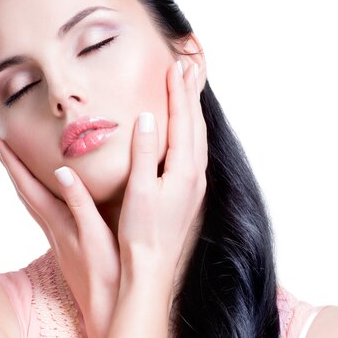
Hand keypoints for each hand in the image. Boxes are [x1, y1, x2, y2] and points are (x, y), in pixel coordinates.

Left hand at [0, 136, 119, 337]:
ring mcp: (57, 240)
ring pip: (32, 205)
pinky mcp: (65, 248)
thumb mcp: (96, 234)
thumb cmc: (107, 274)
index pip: (29, 187)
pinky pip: (43, 215)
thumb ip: (79, 203)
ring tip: (14, 168)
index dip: (13, 164)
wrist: (106, 310)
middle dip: (10, 169)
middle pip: (24, 194)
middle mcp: (52, 230)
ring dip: (21, 183)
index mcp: (58, 222)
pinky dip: (36, 199)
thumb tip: (61, 172)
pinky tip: (44, 202)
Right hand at [118, 59, 207, 281]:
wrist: (152, 270)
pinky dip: (192, 132)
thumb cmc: (142, 234)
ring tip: (190, 91)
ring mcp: (194, 186)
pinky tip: (186, 133)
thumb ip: (144, 152)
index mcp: (183, 171)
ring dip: (194, 112)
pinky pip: (195, 152)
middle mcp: (195, 176)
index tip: (174, 68)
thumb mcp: (139, 190)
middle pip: (196, 126)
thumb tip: (146, 118)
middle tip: (189, 68)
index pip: (183, 122)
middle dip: (191, 96)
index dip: (178, 94)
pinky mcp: (188, 195)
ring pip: (198, 139)